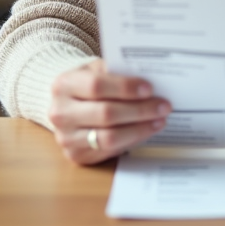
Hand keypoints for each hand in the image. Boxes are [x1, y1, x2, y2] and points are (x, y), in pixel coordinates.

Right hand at [47, 60, 170, 164]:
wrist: (67, 105)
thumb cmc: (87, 83)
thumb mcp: (96, 69)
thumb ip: (116, 72)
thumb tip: (149, 82)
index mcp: (64, 85)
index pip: (96, 86)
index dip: (125, 88)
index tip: (149, 88)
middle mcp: (60, 113)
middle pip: (105, 114)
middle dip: (140, 110)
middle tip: (163, 106)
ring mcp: (66, 138)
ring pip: (109, 137)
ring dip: (139, 129)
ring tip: (159, 120)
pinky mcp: (76, 155)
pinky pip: (109, 151)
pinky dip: (132, 140)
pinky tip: (146, 131)